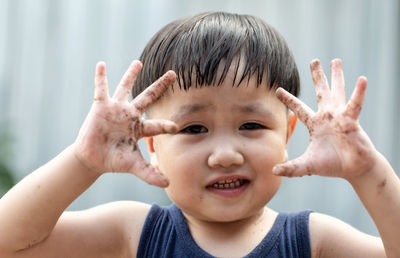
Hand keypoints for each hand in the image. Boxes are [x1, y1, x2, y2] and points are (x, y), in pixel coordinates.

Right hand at [74, 60, 176, 186]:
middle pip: (149, 97)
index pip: (157, 124)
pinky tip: (102, 64)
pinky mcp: (100, 107)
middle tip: (175, 73)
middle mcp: (130, 115)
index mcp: (140, 128)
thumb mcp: (134, 166)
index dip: (166, 125)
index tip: (177, 127)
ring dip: (131, 75)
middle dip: (161, 85)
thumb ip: (150, 174)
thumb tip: (168, 184)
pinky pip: (101, 89)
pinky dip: (101, 77)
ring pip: (125, 88)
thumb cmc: (114, 161)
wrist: (92, 159)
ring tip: (139, 62)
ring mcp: (116, 109)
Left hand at [273, 59, 376, 179]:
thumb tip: (273, 170)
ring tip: (335, 61)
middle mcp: (327, 116)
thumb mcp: (307, 166)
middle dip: (317, 76)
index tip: (278, 89)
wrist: (353, 169)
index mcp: (315, 124)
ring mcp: (340, 116)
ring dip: (336, 76)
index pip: (299, 108)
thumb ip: (291, 168)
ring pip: (336, 92)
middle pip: (320, 92)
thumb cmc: (332, 165)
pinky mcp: (352, 120)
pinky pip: (354, 104)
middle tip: (314, 61)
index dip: (289, 99)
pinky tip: (362, 79)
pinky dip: (358, 93)